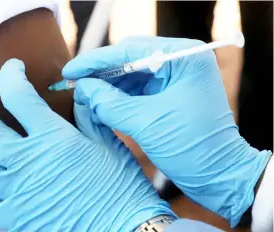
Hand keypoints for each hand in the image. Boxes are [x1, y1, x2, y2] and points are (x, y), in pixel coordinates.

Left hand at [0, 59, 174, 230]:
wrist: (125, 229)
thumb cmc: (121, 186)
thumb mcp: (108, 143)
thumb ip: (89, 113)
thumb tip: (79, 89)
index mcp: (54, 140)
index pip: (19, 96)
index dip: (11, 75)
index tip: (12, 67)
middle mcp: (28, 164)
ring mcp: (18, 193)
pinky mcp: (17, 219)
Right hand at [63, 37, 271, 226]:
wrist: (219, 175)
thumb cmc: (193, 148)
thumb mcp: (146, 123)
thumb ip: (110, 103)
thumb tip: (83, 88)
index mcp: (184, 58)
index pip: (130, 50)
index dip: (96, 61)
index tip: (70, 70)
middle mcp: (181, 61)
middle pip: (129, 59)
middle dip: (100, 72)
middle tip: (72, 82)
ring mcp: (175, 77)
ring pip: (130, 75)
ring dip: (107, 85)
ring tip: (82, 94)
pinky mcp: (169, 93)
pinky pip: (137, 89)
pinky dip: (118, 96)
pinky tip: (100, 103)